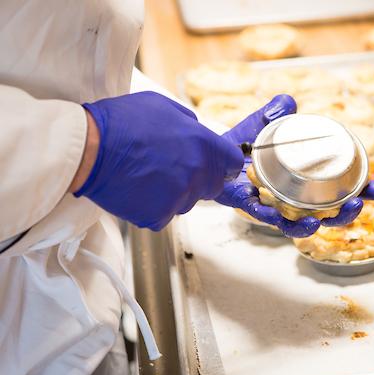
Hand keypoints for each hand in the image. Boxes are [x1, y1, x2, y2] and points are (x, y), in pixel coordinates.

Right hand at [73, 91, 242, 230]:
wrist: (87, 149)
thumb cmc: (121, 123)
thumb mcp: (162, 106)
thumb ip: (189, 122)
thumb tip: (199, 131)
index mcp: (202, 145)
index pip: (232, 163)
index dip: (224, 163)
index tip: (216, 165)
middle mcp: (196, 173)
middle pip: (212, 186)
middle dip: (198, 179)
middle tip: (171, 169)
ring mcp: (179, 196)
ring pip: (187, 202)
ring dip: (174, 193)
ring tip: (148, 176)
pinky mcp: (159, 215)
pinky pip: (164, 215)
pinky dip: (153, 207)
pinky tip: (138, 190)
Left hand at [214, 95, 373, 237]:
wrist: (210, 153)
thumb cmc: (240, 142)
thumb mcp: (261, 124)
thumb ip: (275, 112)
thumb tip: (287, 103)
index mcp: (305, 176)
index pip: (340, 185)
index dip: (362, 189)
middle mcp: (294, 196)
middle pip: (329, 212)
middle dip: (347, 211)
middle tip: (358, 203)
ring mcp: (276, 205)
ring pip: (304, 223)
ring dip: (320, 222)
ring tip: (329, 218)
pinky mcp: (254, 208)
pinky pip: (271, 218)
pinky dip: (284, 220)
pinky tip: (301, 220)